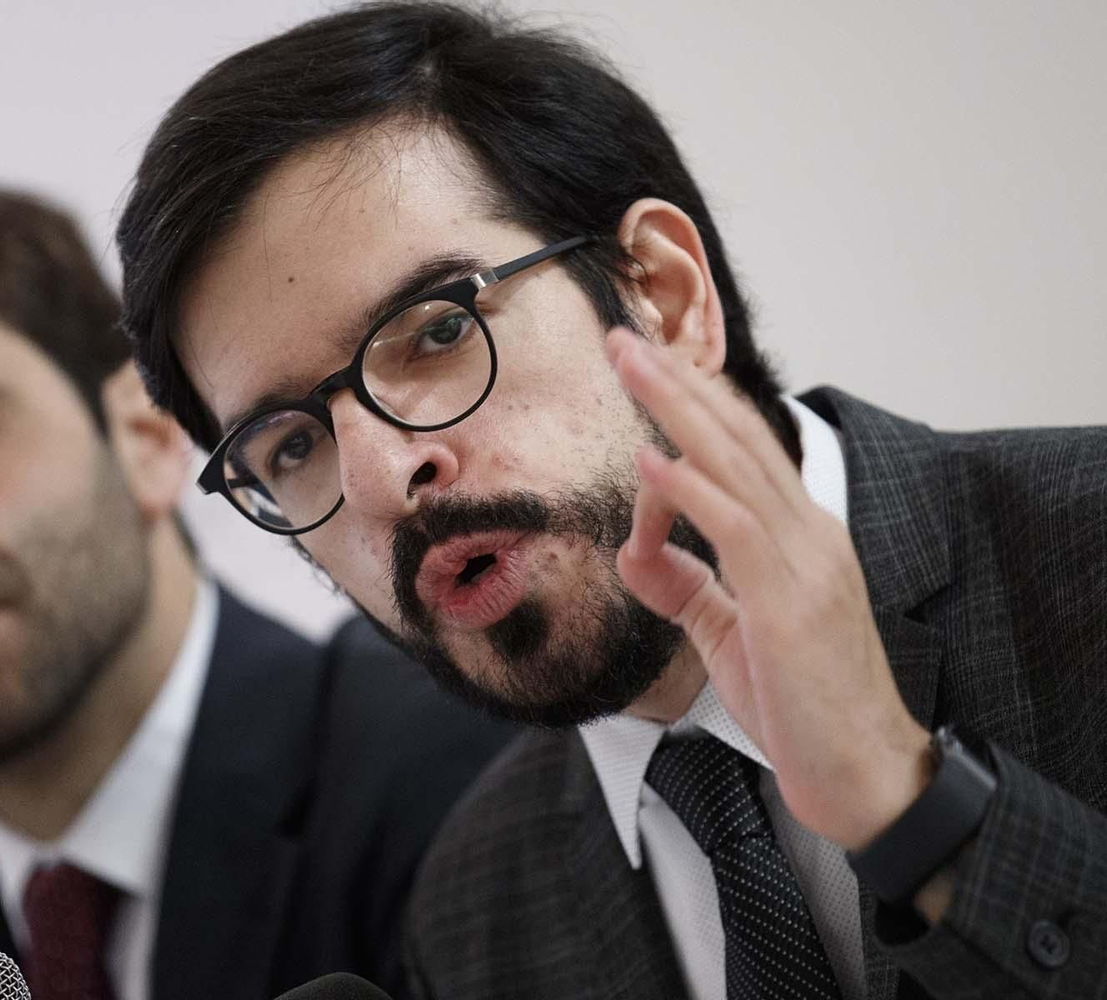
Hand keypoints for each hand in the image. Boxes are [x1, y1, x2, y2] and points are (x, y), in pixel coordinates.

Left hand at [605, 327, 931, 851]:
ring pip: (734, 463)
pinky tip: (651, 458)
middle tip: (625, 338)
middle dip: (677, 384)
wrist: (861, 772)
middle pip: (736, 437)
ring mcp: (804, 561)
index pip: (743, 451)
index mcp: (799, 536)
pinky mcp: (789, 599)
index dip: (694, 404)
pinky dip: (690, 488)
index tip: (648, 367)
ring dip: (676, 409)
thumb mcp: (728, 631)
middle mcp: (807, 532)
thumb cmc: (802, 705)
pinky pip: (734, 527)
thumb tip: (637, 548)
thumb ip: (685, 584)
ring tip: (630, 364)